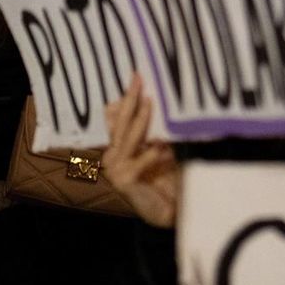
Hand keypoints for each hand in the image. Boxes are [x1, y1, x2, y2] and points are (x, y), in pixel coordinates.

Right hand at [102, 74, 181, 228]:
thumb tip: (152, 99)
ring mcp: (116, 170)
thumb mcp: (160, 147)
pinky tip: (163, 149)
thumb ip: (152, 130)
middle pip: (120, 122)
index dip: (126, 97)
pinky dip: (152, 154)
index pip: (118, 117)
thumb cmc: (166, 176)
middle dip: (130, 99)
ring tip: (152, 101)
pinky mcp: (124, 181)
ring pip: (129, 137)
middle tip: (139, 78)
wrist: (171, 209)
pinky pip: (140, 160)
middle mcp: (113, 156)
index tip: (137, 75)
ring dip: (142, 119)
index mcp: (119, 147)